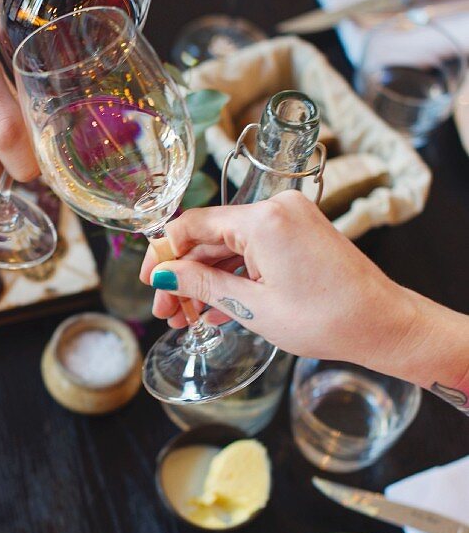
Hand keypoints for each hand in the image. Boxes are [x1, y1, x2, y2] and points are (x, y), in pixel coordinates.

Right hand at [139, 191, 417, 373]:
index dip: (164, 254)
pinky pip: (253, 250)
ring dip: (207, 280)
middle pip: (209, 237)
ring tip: (187, 318)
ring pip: (230, 246)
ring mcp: (290, 219)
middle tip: (167, 312)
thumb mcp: (253, 307)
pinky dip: (233, 276)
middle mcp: (275, 209)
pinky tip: (214, 308)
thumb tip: (166, 275)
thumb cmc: (326, 318)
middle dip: (185, 276)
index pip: (192, 225)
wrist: (383, 324)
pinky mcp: (300, 234)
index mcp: (262, 219)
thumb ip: (203, 285)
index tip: (150, 282)